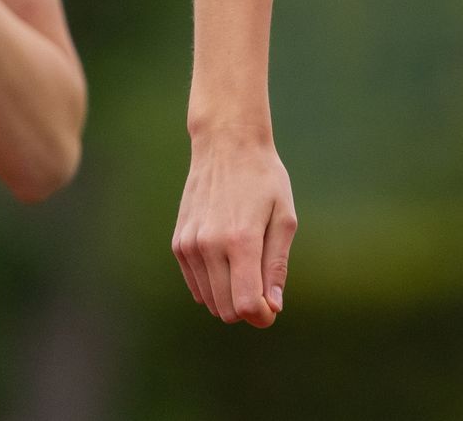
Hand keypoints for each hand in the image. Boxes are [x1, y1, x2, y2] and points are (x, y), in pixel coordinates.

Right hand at [172, 124, 296, 326]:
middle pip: (226, 308)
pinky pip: (196, 285)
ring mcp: (189, 246)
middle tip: (266, 293)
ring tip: (250, 268)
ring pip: (209, 300)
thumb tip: (273, 307)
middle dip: (248, 309)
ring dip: (231, 296)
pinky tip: (230, 263)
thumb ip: (276, 265)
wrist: (226, 147)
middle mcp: (209, 247)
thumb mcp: (284, 217)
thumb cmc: (264, 180)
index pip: (245, 303)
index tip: (273, 309)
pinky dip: (214, 285)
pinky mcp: (178, 244)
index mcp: (240, 240)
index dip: (261, 315)